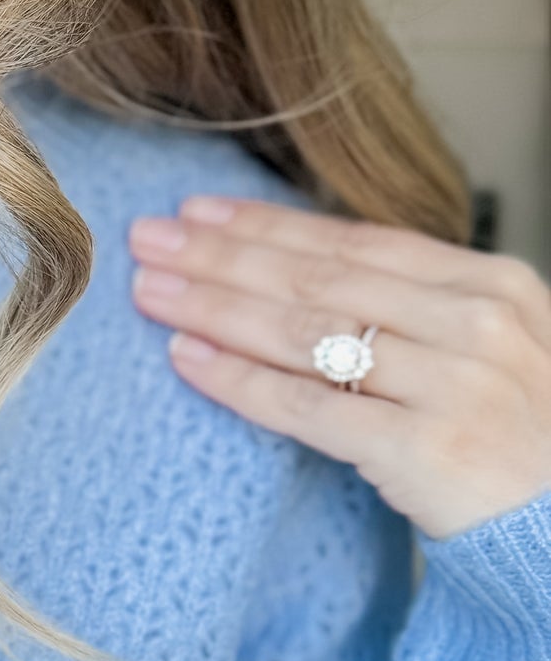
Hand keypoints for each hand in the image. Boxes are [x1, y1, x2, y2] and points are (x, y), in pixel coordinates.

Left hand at [128, 196, 550, 539]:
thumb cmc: (518, 439)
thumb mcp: (488, 347)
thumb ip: (414, 305)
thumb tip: (294, 264)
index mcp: (493, 284)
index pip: (357, 242)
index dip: (269, 223)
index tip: (197, 211)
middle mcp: (476, 323)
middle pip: (320, 278)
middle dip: (223, 255)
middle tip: (147, 238)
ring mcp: (454, 385)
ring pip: (306, 333)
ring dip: (216, 306)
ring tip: (149, 291)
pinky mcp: (425, 449)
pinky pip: (310, 406)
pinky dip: (240, 379)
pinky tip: (186, 357)